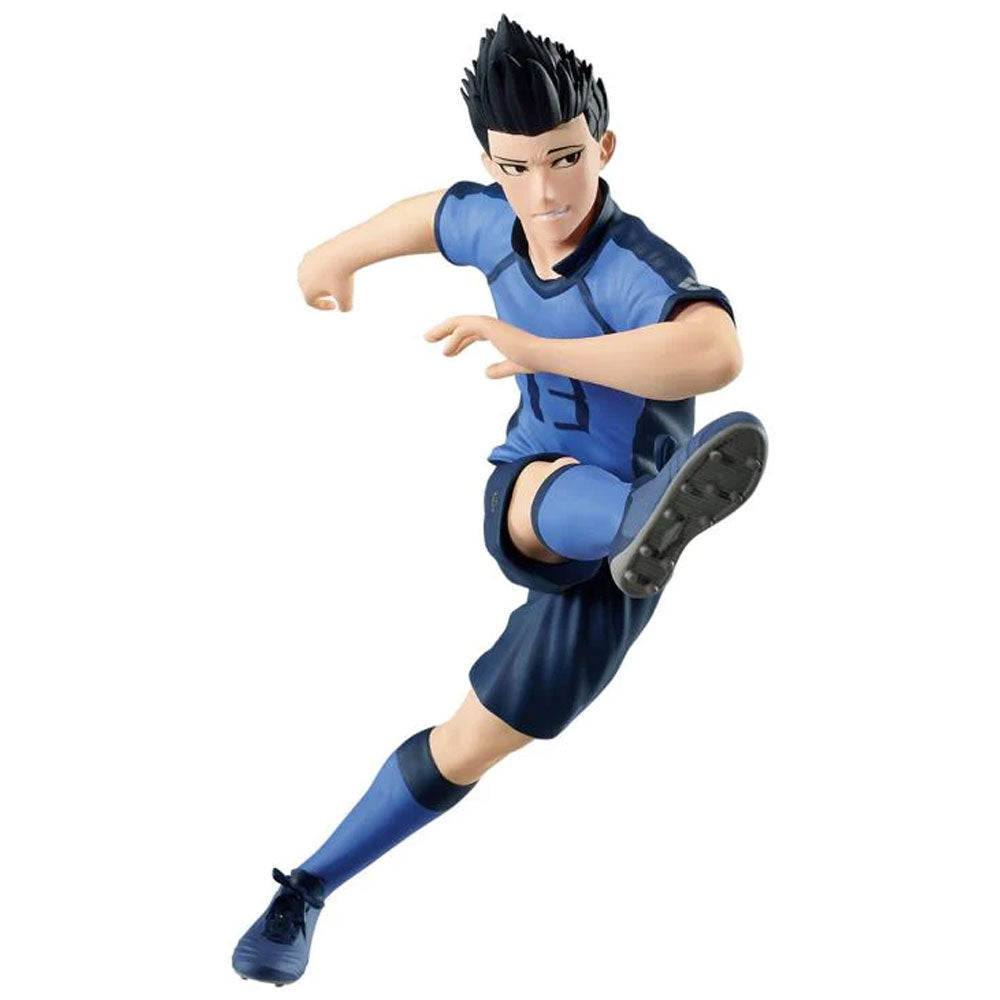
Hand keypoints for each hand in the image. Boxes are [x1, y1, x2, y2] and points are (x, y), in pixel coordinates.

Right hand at [297, 236, 355, 310]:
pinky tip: (334, 268)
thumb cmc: (344, 277)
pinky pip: (314, 265)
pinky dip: (323, 269)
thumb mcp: (347, 298)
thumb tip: (342, 307)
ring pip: (310, 276)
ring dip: (320, 281)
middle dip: (321, 292)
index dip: (323, 306)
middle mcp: (301, 278)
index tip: (335, 305)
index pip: (311, 302)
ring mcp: (304, 265)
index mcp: (306, 290)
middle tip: (334, 292)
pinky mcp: (310, 253)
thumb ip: (345, 308)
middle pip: (309, 289)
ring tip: (333, 280)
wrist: (343, 252)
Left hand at [423, 315, 537, 378]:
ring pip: (459, 322)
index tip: (446, 351)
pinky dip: (453, 339)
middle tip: (428, 338)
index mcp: (497, 332)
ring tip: (429, 339)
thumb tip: (486, 373)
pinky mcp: (488, 326)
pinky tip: (446, 351)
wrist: (541, 356)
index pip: (471, 332)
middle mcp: (492, 325)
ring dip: (442, 330)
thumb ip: (500, 369)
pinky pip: (464, 329)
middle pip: (462, 323)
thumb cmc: (532, 360)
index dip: (458, 340)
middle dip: (444, 329)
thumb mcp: (513, 366)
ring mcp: (490, 323)